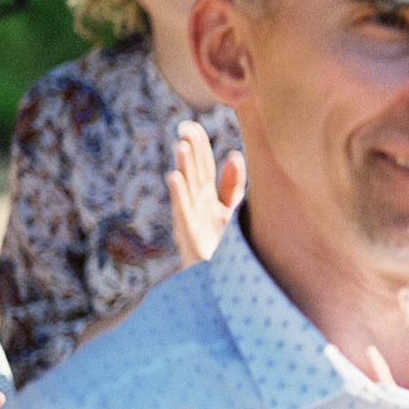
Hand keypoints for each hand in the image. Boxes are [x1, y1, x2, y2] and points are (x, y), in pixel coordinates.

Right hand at [166, 121, 244, 266]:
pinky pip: (183, 212)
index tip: (192, 125)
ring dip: (184, 167)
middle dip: (190, 151)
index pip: (202, 168)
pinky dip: (179, 194)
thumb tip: (234, 154)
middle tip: (186, 127)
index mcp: (207, 200)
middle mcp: (197, 208)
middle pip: (194, 174)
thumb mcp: (231, 213)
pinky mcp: (190, 237)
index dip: (198, 147)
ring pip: (187, 189)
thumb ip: (232, 186)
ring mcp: (192, 221)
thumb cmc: (225, 248)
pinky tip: (174, 177)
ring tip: (182, 144)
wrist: (221, 283)